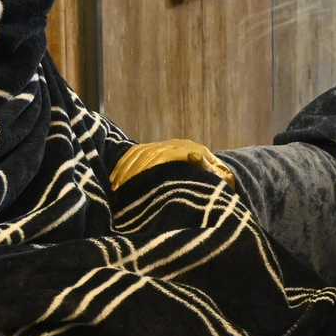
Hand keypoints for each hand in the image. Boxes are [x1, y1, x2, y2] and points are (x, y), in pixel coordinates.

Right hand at [109, 139, 235, 190]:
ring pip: (141, 151)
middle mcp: (177, 144)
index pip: (163, 155)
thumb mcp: (219, 179)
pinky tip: (116, 176)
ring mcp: (168, 145)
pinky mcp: (161, 149)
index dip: (146, 169)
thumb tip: (193, 155)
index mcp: (191, 151)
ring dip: (126, 168)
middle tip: (119, 190)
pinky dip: (125, 162)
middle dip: (132, 171)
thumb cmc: (218, 184)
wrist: (219, 175)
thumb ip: (208, 169)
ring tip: (115, 186)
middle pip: (148, 153)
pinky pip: (139, 151)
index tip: (132, 185)